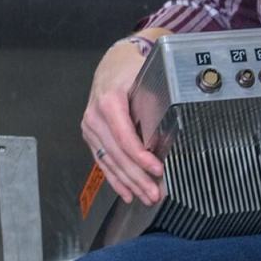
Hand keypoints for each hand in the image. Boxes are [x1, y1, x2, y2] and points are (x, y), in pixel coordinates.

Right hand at [81, 39, 162, 204]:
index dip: (141, 157)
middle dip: (137, 177)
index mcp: (108, 102)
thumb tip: (169, 131)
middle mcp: (94, 117)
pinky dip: (115, 179)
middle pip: (117, 154)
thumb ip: (154, 102)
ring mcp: (90, 128)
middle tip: (155, 193)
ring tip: (145, 197)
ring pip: (110, 161)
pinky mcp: (91, 136)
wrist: (113, 63)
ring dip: (128, 182)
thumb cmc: (131, 69)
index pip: (125, 137)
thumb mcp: (145, 78)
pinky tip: (126, 193)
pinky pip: (103, 161)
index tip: (157, 170)